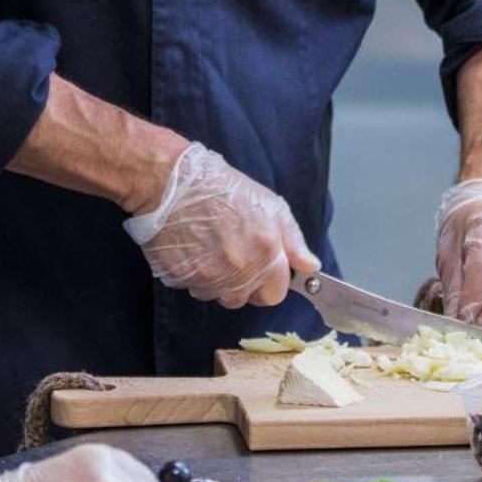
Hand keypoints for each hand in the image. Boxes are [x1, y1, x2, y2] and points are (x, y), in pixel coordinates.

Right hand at [122, 143, 319, 307]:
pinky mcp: (182, 278)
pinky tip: (193, 250)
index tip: (262, 270)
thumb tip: (310, 267)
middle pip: (246, 299)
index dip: (269, 283)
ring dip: (218, 282)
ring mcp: (209, 275)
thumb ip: (293, 240)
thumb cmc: (221, 188)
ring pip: (219, 297)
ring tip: (210, 250)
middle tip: (232, 256)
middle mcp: (240, 267)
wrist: (171, 182)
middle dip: (243, 285)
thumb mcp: (269, 205)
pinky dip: (195, 276)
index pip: (276, 294)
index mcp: (266, 250)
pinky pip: (194, 290)